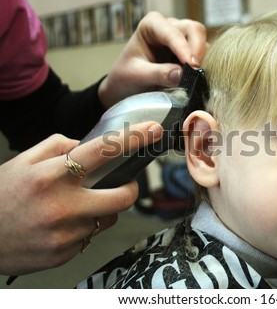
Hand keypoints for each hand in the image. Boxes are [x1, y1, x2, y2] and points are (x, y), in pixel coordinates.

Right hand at [0, 122, 161, 275]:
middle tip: (123, 184)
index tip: (154, 130)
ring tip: (77, 207)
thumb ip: (56, 146)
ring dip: (102, 210)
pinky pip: (90, 237)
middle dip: (129, 189)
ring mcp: (66, 233)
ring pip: (107, 219)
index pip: (102, 151)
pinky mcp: (65, 253)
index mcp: (51, 176)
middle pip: (122, 197)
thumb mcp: (23, 162)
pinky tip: (62, 225)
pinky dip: (84, 228)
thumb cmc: (2, 196)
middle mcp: (62, 206)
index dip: (133, 138)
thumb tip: (84, 145)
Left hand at [98, 12, 206, 107]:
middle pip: (195, 30)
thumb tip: (182, 75)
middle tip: (197, 71)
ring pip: (203, 43)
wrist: (126, 87)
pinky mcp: (190, 54)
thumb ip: (158, 74)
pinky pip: (204, 58)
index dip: (184, 48)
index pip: (173, 32)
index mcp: (152, 25)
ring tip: (196, 79)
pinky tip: (197, 81)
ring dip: (203, 61)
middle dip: (198, 50)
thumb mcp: (137, 76)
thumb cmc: (126, 77)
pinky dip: (204, 68)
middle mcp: (170, 28)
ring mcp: (182, 40)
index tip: (192, 66)